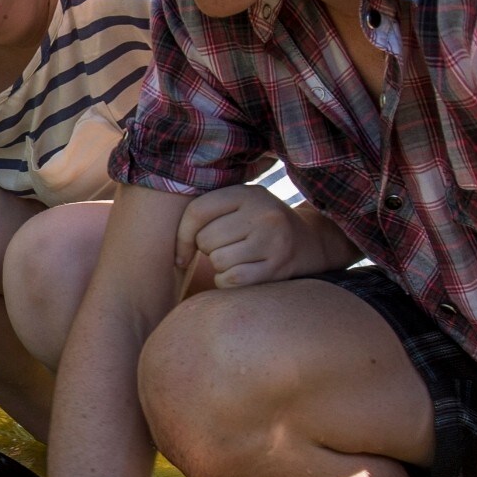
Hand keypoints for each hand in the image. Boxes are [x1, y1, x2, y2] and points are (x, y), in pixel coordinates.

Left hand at [176, 183, 348, 288]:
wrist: (311, 242)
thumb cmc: (260, 226)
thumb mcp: (241, 205)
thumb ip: (209, 212)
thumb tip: (165, 243)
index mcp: (248, 193)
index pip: (197, 212)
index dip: (181, 236)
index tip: (182, 253)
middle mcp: (263, 213)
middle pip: (206, 239)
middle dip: (208, 250)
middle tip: (225, 250)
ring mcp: (273, 241)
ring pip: (218, 261)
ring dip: (219, 267)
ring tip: (236, 260)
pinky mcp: (277, 268)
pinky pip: (231, 280)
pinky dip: (228, 283)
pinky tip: (242, 275)